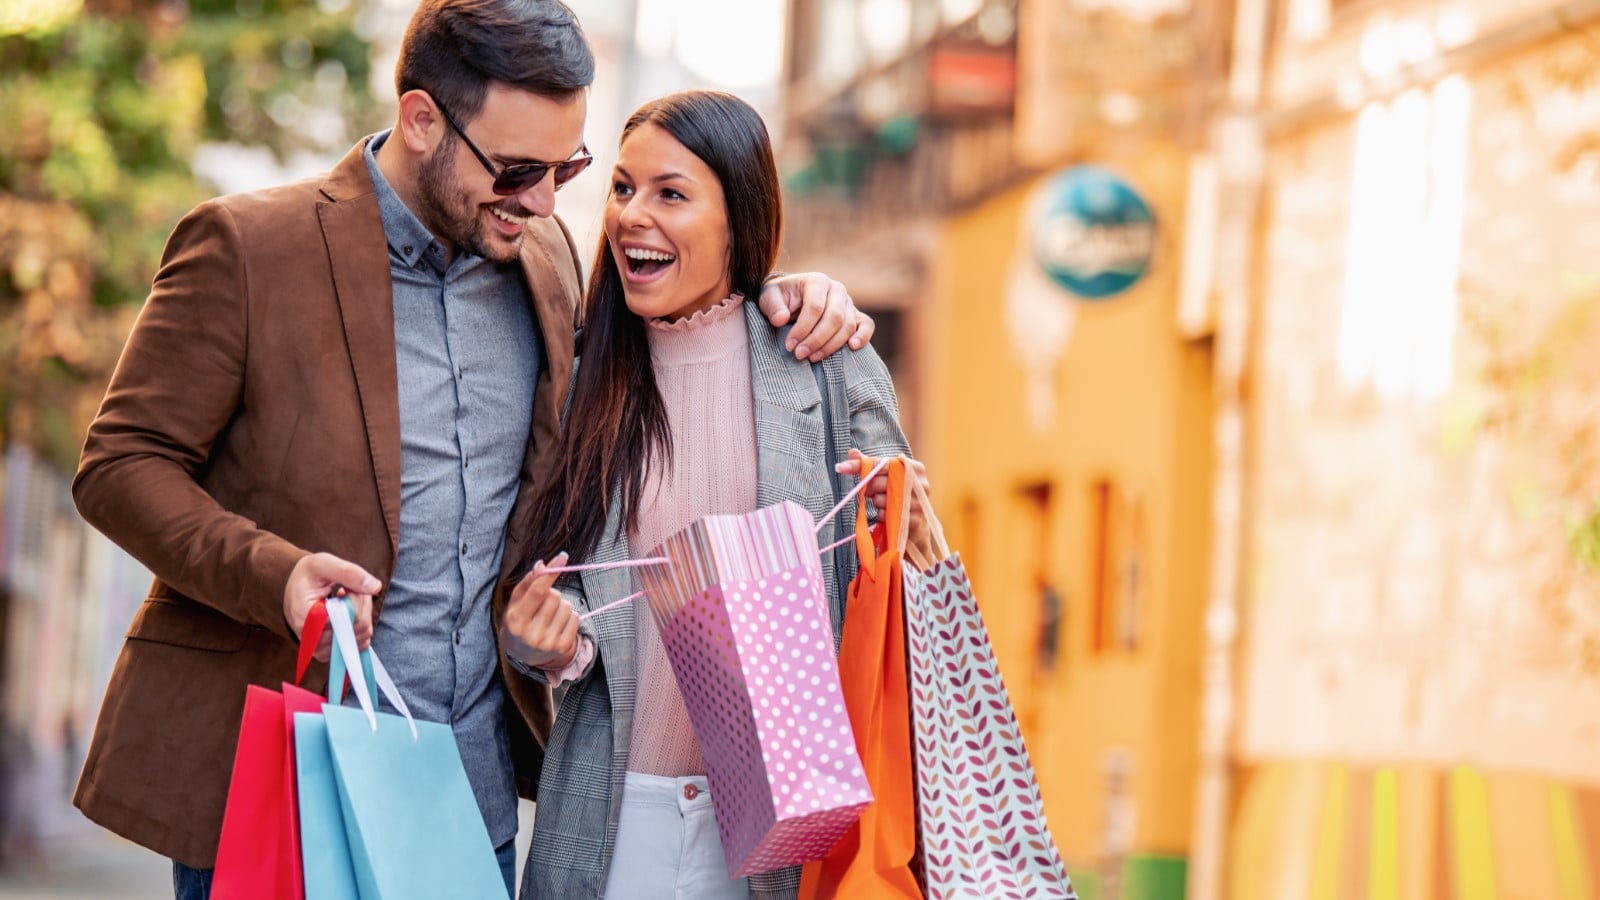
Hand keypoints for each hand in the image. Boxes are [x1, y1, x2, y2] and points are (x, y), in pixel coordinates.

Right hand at [283, 552, 380, 660]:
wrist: (296, 588)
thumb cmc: (307, 575)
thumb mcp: (323, 563)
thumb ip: (348, 573)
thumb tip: (376, 587)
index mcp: (306, 619)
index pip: (349, 617)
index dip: (356, 599)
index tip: (346, 587)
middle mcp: (312, 640)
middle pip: (359, 627)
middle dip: (361, 605)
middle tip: (349, 591)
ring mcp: (321, 650)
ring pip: (363, 635)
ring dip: (362, 614)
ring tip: (346, 601)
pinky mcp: (329, 653)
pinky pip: (359, 643)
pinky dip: (360, 626)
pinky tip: (347, 613)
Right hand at [500, 553, 578, 669]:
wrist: (522, 653)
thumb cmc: (519, 621)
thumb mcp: (516, 602)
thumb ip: (528, 582)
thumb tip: (542, 565)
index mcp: (516, 620)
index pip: (538, 591)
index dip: (551, 573)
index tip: (563, 557)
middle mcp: (531, 634)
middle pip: (554, 597)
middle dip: (551, 594)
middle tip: (542, 604)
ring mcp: (548, 643)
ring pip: (567, 606)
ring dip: (561, 605)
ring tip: (549, 615)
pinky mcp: (562, 647)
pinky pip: (576, 618)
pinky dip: (569, 616)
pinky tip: (557, 624)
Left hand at [758, 272, 874, 360]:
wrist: (791, 297)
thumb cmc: (779, 298)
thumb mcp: (768, 297)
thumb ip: (773, 307)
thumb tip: (780, 320)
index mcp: (817, 281)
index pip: (815, 307)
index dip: (803, 329)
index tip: (789, 346)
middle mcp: (836, 289)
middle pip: (834, 317)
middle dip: (817, 339)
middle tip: (800, 355)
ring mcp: (848, 302)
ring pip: (847, 325)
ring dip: (831, 345)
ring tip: (812, 358)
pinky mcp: (855, 314)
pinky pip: (866, 324)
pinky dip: (863, 336)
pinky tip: (852, 347)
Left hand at [835, 450, 934, 559]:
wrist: (916, 524)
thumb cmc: (900, 495)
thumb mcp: (887, 477)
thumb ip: (871, 464)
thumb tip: (852, 452)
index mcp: (914, 467)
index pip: (882, 463)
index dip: (859, 465)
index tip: (841, 468)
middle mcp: (920, 483)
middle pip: (879, 481)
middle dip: (869, 488)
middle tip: (870, 492)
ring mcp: (918, 502)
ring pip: (881, 500)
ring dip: (877, 503)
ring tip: (884, 503)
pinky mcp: (914, 520)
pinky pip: (885, 515)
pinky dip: (881, 515)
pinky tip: (887, 514)